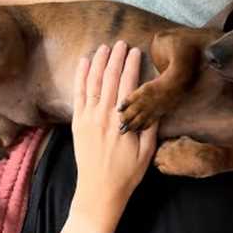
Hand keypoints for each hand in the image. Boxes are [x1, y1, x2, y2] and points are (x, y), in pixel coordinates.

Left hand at [71, 40, 157, 229]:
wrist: (99, 191)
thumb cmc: (126, 173)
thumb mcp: (147, 152)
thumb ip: (150, 126)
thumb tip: (155, 104)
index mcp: (122, 121)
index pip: (127, 85)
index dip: (131, 66)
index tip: (135, 51)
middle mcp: (103, 115)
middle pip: (109, 79)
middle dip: (115, 58)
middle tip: (121, 42)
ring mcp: (87, 117)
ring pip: (92, 82)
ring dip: (98, 62)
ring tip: (104, 47)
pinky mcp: (77, 122)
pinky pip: (78, 94)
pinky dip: (80, 76)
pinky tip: (84, 63)